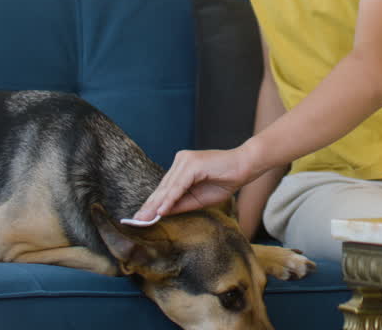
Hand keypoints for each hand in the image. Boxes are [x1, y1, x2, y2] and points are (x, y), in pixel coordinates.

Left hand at [132, 147, 255, 221]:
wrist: (245, 167)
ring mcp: (186, 160)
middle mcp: (180, 160)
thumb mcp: (199, 198)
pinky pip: (179, 185)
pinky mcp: (193, 164)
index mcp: (181, 167)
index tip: (141, 218)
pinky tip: (161, 210)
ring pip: (168, 187)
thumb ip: (181, 203)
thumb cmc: (225, 181)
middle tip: (136, 221)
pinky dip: (170, 199)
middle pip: (163, 187)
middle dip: (150, 206)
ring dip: (157, 205)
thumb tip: (161, 213)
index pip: (164, 188)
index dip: (153, 204)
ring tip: (145, 219)